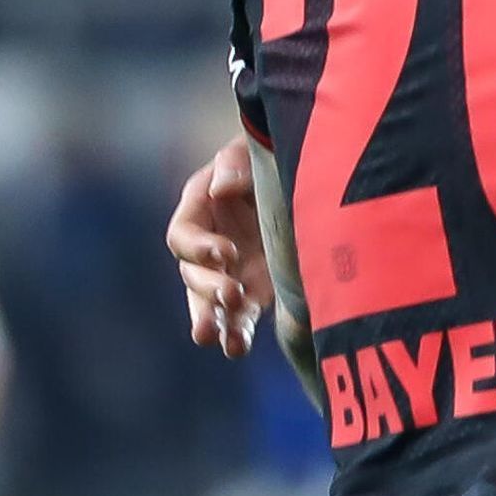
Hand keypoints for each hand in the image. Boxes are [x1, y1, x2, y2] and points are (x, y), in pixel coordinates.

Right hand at [168, 138, 268, 356]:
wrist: (311, 174)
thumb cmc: (272, 154)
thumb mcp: (255, 148)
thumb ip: (236, 162)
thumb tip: (219, 187)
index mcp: (200, 208)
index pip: (184, 235)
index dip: (200, 248)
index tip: (226, 254)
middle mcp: (209, 244)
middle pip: (193, 275)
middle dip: (208, 288)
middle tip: (232, 294)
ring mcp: (229, 271)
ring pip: (209, 304)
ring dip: (212, 321)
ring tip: (217, 339)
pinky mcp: (253, 291)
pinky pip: (238, 318)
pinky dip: (235, 333)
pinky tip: (235, 348)